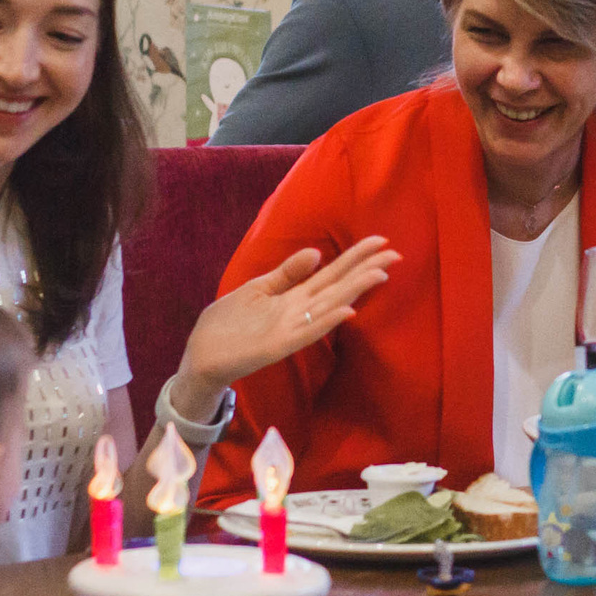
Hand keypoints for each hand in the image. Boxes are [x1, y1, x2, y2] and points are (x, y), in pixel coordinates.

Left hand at [170, 238, 400, 420]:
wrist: (201, 354)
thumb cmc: (228, 324)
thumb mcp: (258, 290)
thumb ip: (287, 273)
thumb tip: (317, 252)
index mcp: (293, 297)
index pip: (331, 274)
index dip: (356, 258)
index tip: (381, 241)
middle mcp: (298, 313)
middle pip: (337, 287)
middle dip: (365, 270)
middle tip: (395, 254)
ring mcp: (290, 330)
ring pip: (328, 307)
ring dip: (354, 292)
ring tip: (378, 275)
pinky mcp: (277, 347)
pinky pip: (306, 334)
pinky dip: (326, 322)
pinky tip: (346, 312)